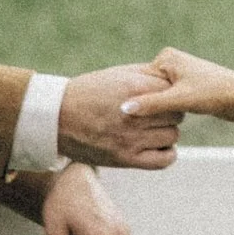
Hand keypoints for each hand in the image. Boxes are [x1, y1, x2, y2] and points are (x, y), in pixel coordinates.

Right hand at [56, 63, 181, 167]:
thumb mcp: (117, 75)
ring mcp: (131, 138)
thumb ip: (147, 75)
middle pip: (176, 113)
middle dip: (169, 112)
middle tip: (156, 113)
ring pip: (172, 135)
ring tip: (152, 128)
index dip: (170, 93)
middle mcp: (135, 114)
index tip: (162, 96)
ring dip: (166, 131)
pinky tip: (158, 145)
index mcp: (135, 88)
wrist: (57, 117)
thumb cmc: (88, 92)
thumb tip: (173, 79)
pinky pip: (164, 159)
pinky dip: (167, 153)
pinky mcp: (125, 159)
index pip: (173, 91)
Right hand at [118, 46, 233, 130]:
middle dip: (147, 107)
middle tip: (137, 124)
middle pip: (147, 91)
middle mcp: (172, 64)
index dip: (136, 100)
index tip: (126, 117)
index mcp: (166, 58)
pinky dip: (165, 114)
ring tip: (152, 126)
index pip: (139, 82)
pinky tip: (165, 125)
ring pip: (158, 99)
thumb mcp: (179, 100)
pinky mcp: (187, 89)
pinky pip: (168, 103)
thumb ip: (152, 105)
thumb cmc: (214, 94)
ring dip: (156, 112)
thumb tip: (124, 110)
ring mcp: (179, 76)